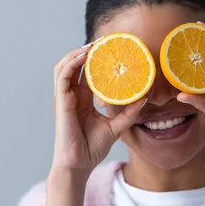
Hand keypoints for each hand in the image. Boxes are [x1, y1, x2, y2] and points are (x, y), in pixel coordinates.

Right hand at [51, 42, 145, 174]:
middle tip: (105, 41)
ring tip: (94, 44)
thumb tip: (144, 98)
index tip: (111, 48)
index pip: (86, 72)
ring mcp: (64, 98)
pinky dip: (72, 62)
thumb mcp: (116, 127)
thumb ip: (128, 112)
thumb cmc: (91, 148)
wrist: (79, 164)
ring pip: (64, 66)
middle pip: (74, 65)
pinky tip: (85, 55)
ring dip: (77, 52)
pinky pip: (63, 76)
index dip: (95, 58)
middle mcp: (71, 96)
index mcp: (82, 99)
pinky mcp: (60, 102)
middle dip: (87, 50)